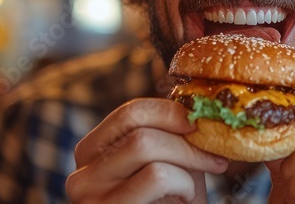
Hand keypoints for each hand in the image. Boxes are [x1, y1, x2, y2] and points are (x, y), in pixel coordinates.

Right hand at [66, 98, 228, 202]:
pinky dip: (184, 183)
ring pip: (144, 144)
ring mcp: (90, 197)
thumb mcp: (170, 164)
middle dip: (183, 137)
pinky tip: (184, 200)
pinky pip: (156, 174)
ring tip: (193, 186)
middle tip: (213, 155)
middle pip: (137, 126)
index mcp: (92, 155)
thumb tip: (194, 101)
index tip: (201, 124)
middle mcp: (81, 175)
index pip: (130, 112)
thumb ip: (172, 135)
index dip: (172, 112)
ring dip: (186, 161)